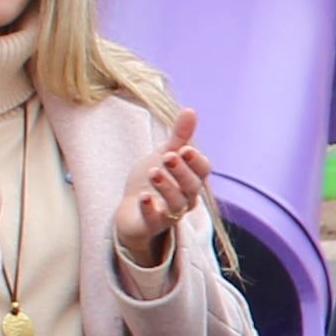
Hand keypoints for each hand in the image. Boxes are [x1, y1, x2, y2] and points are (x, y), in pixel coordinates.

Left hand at [116, 108, 213, 269]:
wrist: (131, 208)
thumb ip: (179, 136)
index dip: (196, 161)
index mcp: (191, 178)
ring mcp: (170, 213)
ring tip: (153, 173)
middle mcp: (186, 197)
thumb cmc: (153, 180)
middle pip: (192, 187)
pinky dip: (150, 209)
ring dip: (166, 187)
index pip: (203, 171)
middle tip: (167, 156)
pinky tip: (143, 197)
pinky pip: (155, 220)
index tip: (185, 148)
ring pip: (177, 204)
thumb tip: (191, 110)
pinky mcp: (152, 224)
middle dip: (181, 171)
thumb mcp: (165, 154)